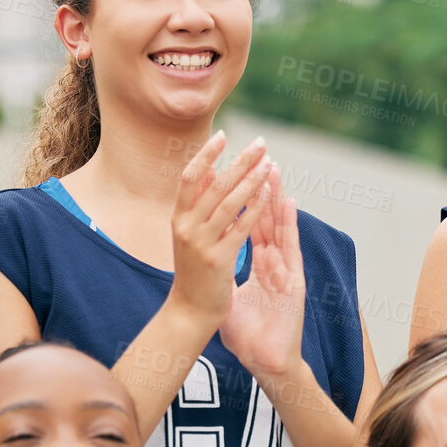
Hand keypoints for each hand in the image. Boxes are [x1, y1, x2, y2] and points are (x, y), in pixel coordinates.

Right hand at [165, 133, 270, 331]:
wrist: (190, 311)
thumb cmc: (193, 271)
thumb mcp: (188, 234)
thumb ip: (195, 205)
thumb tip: (203, 171)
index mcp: (177, 219)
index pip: (188, 177)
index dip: (205, 155)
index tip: (223, 135)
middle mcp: (186, 228)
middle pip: (213, 185)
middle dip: (239, 161)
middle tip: (260, 143)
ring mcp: (201, 244)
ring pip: (229, 203)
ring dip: (251, 180)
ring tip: (269, 163)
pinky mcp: (218, 260)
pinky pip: (241, 228)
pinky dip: (255, 208)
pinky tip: (269, 193)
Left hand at [221, 165, 306, 381]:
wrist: (267, 361)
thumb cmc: (249, 336)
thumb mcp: (230, 302)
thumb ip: (223, 282)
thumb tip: (204, 272)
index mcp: (259, 267)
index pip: (248, 227)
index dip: (242, 202)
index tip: (233, 178)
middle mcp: (273, 264)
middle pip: (264, 218)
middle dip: (259, 187)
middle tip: (256, 158)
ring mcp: (284, 270)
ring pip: (279, 226)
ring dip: (275, 197)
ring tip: (273, 168)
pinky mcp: (293, 280)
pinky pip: (290, 248)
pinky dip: (289, 225)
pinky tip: (288, 202)